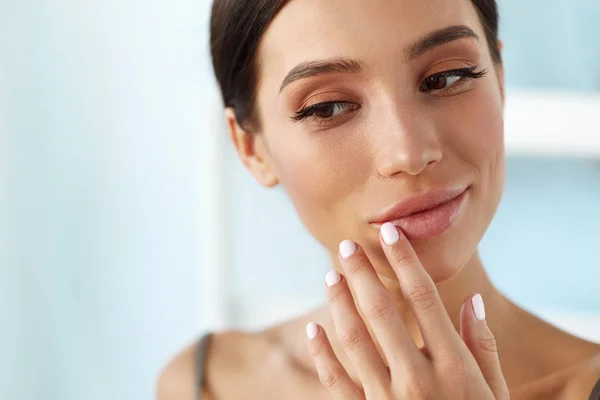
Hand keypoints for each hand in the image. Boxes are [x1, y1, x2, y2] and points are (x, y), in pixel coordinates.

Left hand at [306, 222, 508, 398]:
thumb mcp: (495, 394)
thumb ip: (482, 347)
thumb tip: (470, 300)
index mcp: (454, 366)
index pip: (424, 299)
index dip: (405, 261)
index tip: (391, 233)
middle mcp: (417, 378)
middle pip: (382, 311)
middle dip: (362, 273)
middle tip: (346, 245)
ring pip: (354, 339)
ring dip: (340, 303)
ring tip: (330, 275)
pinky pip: (336, 381)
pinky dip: (322, 354)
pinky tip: (314, 329)